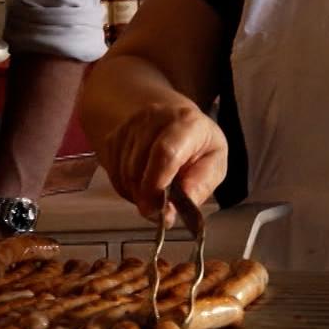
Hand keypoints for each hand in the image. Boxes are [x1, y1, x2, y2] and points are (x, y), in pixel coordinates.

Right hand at [98, 100, 228, 223]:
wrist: (173, 118)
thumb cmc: (197, 143)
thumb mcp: (214, 162)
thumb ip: (199, 186)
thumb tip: (173, 210)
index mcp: (187, 122)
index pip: (165, 152)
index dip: (157, 185)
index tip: (158, 210)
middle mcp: (154, 117)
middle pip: (138, 167)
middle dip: (146, 197)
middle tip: (159, 210)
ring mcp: (130, 125)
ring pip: (124, 174)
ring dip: (137, 194)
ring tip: (155, 192)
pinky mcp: (114, 136)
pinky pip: (114, 173)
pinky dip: (126, 187)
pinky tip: (143, 183)